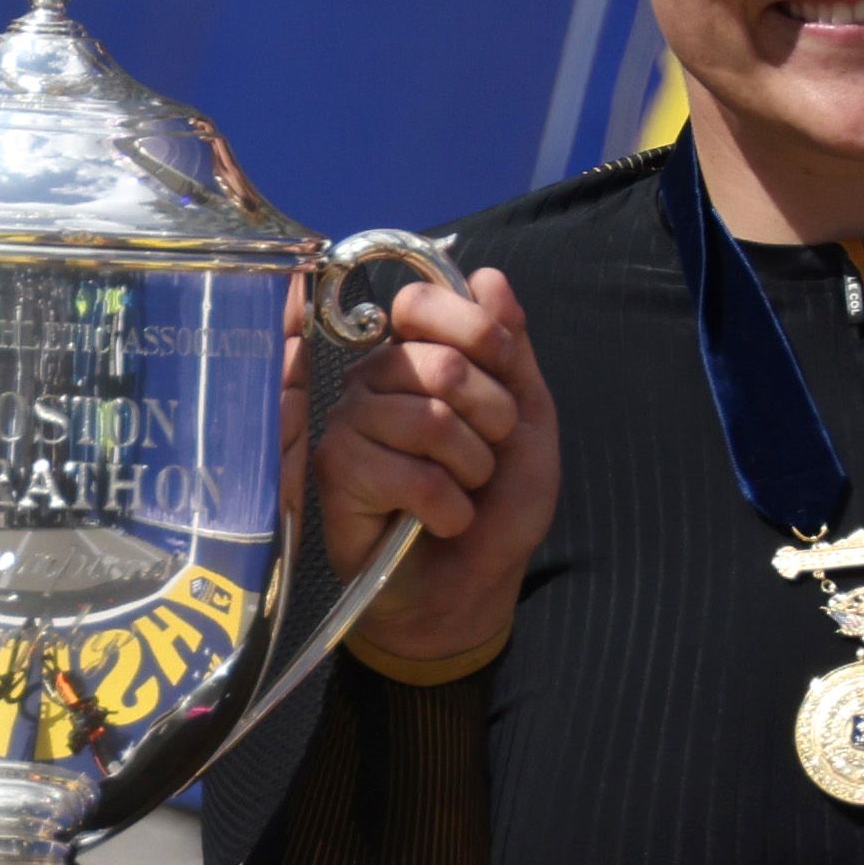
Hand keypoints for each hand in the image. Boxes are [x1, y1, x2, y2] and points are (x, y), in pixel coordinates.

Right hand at [294, 265, 552, 678]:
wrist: (468, 589)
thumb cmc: (494, 507)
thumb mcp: (527, 419)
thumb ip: (510, 348)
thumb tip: (486, 275)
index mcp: (414, 356)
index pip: (423, 302)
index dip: (478, 334)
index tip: (505, 379)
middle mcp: (372, 381)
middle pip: (439, 365)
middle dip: (492, 419)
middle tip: (489, 458)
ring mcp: (348, 425)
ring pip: (429, 420)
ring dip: (472, 469)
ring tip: (464, 492)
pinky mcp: (336, 474)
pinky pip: (409, 474)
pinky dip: (448, 508)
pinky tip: (440, 523)